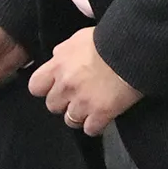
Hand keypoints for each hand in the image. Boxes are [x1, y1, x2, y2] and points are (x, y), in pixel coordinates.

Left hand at [27, 27, 141, 136]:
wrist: (131, 50)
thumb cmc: (107, 39)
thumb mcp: (78, 39)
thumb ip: (64, 51)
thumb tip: (58, 57)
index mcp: (58, 66)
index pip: (36, 86)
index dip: (44, 89)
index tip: (54, 88)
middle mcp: (66, 86)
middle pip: (52, 105)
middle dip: (63, 103)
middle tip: (75, 98)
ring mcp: (82, 102)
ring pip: (70, 120)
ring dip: (78, 116)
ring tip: (89, 110)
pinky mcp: (101, 113)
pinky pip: (90, 129)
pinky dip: (95, 126)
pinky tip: (101, 119)